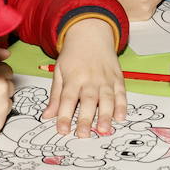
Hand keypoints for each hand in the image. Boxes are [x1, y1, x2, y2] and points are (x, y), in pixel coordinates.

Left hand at [43, 19, 125, 137]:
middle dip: (86, 118)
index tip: (62, 131)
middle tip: (84, 135)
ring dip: (106, 115)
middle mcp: (90, 79)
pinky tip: (121, 117)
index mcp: (73, 77)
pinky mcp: (117, 78)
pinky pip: (120, 93)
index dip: (64, 115)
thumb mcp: (59, 71)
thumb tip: (47, 116)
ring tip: (104, 130)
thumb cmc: (73, 55)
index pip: (67, 99)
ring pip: (106, 99)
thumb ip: (55, 95)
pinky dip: (122, 105)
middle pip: (88, 101)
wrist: (91, 34)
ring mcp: (105, 78)